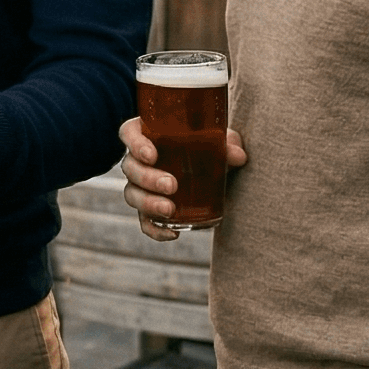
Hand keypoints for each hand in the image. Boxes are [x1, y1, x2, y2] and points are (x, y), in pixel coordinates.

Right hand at [117, 118, 247, 239]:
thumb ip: (228, 144)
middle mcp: (139, 161)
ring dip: (148, 203)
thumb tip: (238, 156)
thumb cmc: (209, 145)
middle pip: (130, 167)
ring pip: (132, 194)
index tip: (152, 155)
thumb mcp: (220, 140)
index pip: (129, 134)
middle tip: (171, 185)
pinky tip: (173, 234)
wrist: (212, 169)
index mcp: (149, 135)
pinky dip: (155, 230)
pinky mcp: (150, 209)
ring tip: (170, 210)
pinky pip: (145, 221)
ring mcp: (141, 186)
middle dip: (148, 178)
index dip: (135, 144)